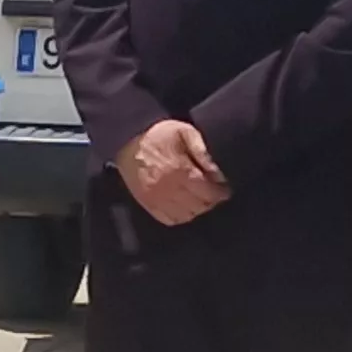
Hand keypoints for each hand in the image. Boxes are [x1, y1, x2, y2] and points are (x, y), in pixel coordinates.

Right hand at [115, 120, 229, 225]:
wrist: (126, 140)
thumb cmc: (158, 134)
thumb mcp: (185, 132)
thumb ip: (202, 152)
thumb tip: (217, 174)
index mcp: (180, 171)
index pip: (208, 192)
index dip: (220, 193)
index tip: (224, 189)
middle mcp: (169, 189)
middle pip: (198, 206)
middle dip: (210, 202)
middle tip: (213, 194)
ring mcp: (156, 198)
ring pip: (185, 216)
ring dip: (196, 210)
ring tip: (199, 201)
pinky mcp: (147, 203)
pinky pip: (168, 219)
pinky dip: (180, 217)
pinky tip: (184, 207)